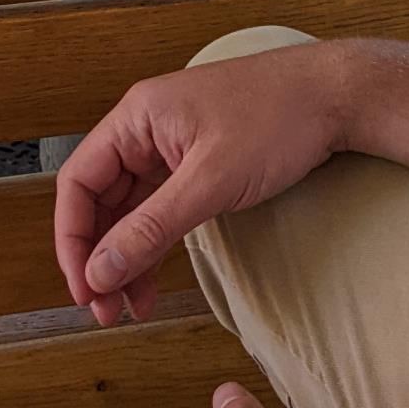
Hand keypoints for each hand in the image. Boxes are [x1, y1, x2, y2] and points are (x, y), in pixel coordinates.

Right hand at [53, 40, 352, 322]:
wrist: (336, 97)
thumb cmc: (277, 118)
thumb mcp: (210, 181)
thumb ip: (151, 228)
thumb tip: (100, 271)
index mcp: (138, 117)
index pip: (79, 182)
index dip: (72, 239)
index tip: (83, 288)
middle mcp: (147, 128)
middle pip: (100, 200)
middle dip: (98, 257)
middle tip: (105, 310)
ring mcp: (172, 145)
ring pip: (129, 210)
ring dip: (125, 259)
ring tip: (129, 308)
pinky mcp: (197, 162)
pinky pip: (159, 209)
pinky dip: (153, 246)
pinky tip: (153, 283)